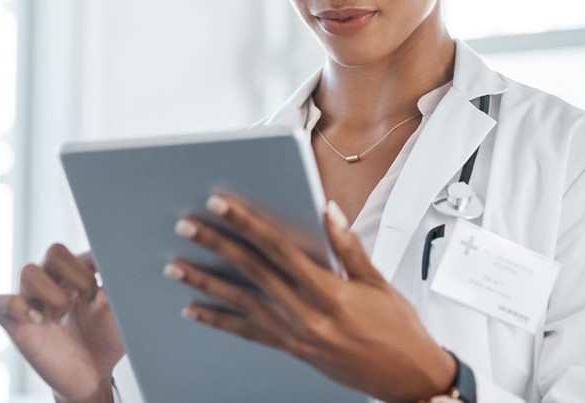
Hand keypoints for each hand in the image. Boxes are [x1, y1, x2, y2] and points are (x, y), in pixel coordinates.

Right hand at [0, 244, 123, 402]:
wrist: (93, 377)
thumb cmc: (106, 341)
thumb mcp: (121, 312)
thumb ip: (118, 286)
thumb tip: (116, 264)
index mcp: (78, 273)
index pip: (83, 250)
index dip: (96, 266)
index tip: (108, 291)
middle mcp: (53, 281)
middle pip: (55, 251)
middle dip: (77, 276)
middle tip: (90, 303)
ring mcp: (32, 300)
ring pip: (29, 271)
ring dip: (52, 294)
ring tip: (64, 317)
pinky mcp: (15, 322)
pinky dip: (16, 305)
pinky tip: (37, 319)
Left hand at [166, 195, 455, 402]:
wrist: (408, 378)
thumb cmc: (398, 330)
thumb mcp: (378, 282)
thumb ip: (348, 246)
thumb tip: (328, 212)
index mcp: (330, 292)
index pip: (278, 248)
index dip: (246, 223)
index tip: (222, 205)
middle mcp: (307, 315)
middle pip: (251, 271)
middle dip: (216, 245)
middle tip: (188, 227)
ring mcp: (295, 335)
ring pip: (240, 302)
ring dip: (205, 282)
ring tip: (176, 267)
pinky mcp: (292, 350)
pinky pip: (247, 333)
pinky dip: (218, 320)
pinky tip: (195, 309)